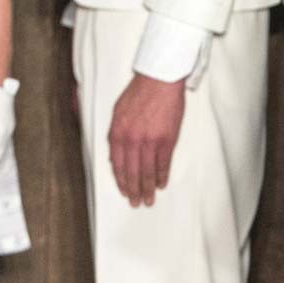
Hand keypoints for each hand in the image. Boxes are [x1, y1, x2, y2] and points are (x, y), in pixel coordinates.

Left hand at [108, 73, 186, 206]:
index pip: (117, 164)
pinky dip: (162, 176)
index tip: (124, 191)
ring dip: (148, 188)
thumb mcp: (118, 111)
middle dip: (134, 190)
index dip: (121, 180)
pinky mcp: (167, 140)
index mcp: (118, 132)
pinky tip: (161, 184)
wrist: (159, 80)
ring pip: (147, 172)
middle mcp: (132, 139)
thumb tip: (116, 156)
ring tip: (149, 200)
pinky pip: (163, 164)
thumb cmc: (139, 92)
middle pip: (132, 172)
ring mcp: (150, 141)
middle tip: (136, 203)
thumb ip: (116, 134)